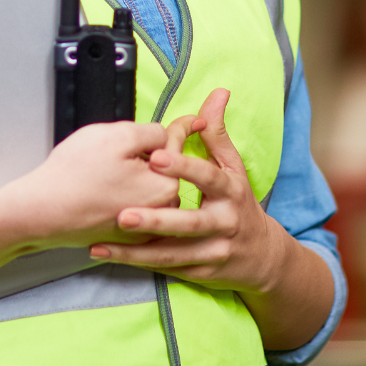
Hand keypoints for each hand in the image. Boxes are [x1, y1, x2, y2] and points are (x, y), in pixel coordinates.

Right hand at [0, 120, 179, 250]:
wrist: (41, 212)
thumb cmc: (74, 174)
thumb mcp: (117, 135)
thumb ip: (152, 132)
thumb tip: (168, 135)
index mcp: (165, 186)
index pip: (177, 148)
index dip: (181, 127)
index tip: (196, 120)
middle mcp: (161, 213)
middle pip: (165, 171)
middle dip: (150, 157)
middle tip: (123, 150)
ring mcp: (143, 230)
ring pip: (149, 190)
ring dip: (139, 178)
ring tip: (107, 172)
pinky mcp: (126, 240)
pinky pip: (137, 210)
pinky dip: (128, 198)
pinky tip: (103, 191)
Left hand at [89, 88, 284, 292]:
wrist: (263, 256)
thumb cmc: (240, 203)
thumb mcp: (233, 168)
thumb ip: (216, 133)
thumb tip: (217, 92)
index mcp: (231, 192)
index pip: (207, 177)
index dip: (184, 167)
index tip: (156, 158)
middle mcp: (224, 223)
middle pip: (189, 224)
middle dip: (156, 220)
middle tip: (123, 214)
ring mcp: (213, 252)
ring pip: (173, 253)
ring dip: (136, 251)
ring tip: (103, 244)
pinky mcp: (201, 273)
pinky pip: (168, 267)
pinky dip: (140, 263)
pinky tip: (112, 256)